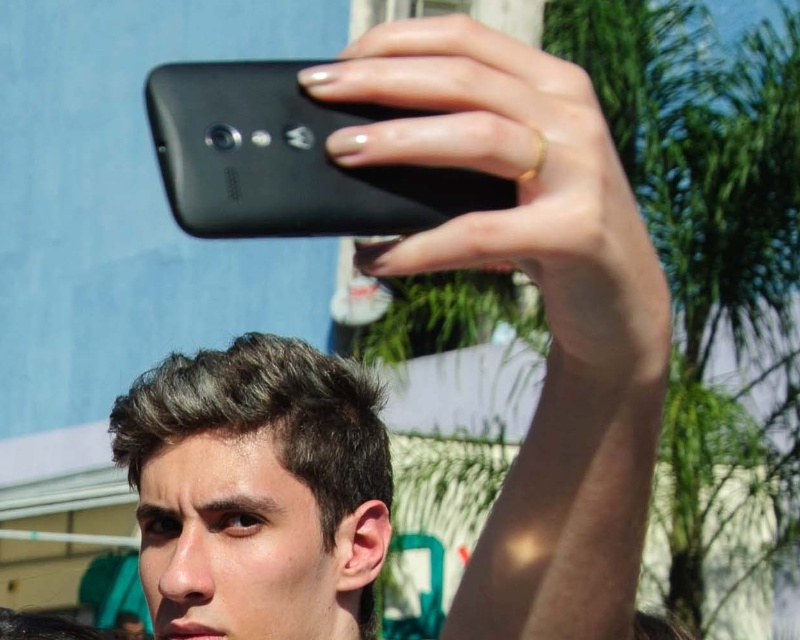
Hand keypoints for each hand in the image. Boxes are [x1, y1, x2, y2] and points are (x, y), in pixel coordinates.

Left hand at [302, 14, 670, 381]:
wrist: (620, 303)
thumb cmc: (544, 231)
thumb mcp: (509, 173)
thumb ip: (456, 145)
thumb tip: (355, 142)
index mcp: (552, 86)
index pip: (467, 38)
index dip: (397, 42)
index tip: (337, 62)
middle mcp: (570, 115)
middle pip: (463, 77)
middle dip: (380, 79)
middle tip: (316, 93)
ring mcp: (579, 170)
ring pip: (478, 134)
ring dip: (399, 141)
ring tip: (341, 151)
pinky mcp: (575, 232)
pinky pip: (481, 233)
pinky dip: (421, 246)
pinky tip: (377, 258)